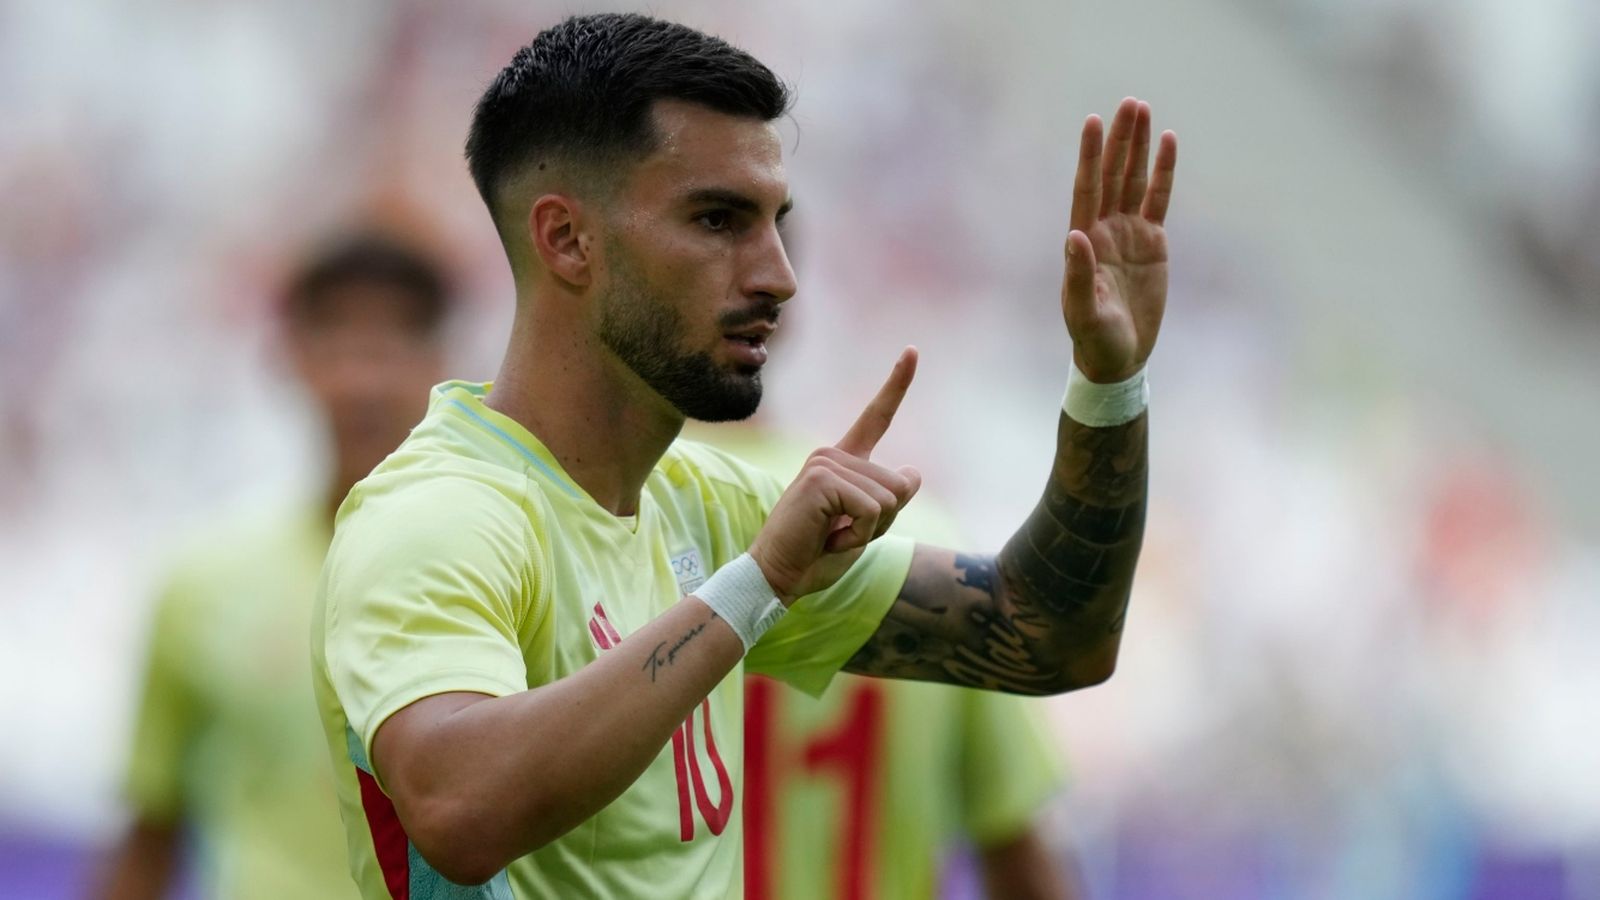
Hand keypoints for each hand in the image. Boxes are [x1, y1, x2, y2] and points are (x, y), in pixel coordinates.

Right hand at [748, 348, 922, 602]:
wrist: (777, 576)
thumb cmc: (816, 556)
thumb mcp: (865, 528)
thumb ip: (889, 500)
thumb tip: (912, 473)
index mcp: (842, 461)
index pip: (876, 417)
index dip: (896, 384)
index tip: (912, 350)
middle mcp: (832, 454)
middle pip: (899, 484)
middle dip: (883, 521)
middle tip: (841, 533)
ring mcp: (824, 462)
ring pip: (889, 498)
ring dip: (870, 530)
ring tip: (832, 536)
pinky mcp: (821, 478)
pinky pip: (873, 509)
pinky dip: (859, 535)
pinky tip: (828, 537)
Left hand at [1063, 98, 1178, 382]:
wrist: (1117, 357)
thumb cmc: (1093, 338)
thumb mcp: (1083, 311)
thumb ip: (1079, 275)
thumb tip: (1075, 235)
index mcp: (1083, 241)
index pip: (1087, 188)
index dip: (1090, 155)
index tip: (1093, 121)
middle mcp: (1104, 229)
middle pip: (1112, 175)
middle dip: (1120, 139)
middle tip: (1130, 103)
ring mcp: (1129, 233)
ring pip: (1134, 180)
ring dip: (1139, 147)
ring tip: (1143, 110)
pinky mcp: (1153, 244)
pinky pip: (1158, 200)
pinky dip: (1163, 173)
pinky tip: (1167, 144)